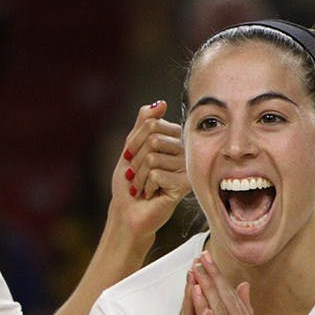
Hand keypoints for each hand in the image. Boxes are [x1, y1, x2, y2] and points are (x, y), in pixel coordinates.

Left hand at [109, 101, 189, 240]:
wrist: (128, 211)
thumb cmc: (129, 182)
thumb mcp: (131, 148)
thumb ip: (144, 124)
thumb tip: (161, 103)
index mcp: (173, 140)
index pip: (153, 124)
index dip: (135, 142)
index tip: (131, 158)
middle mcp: (183, 152)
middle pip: (154, 139)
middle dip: (136, 160)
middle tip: (136, 176)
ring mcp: (186, 168)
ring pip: (153, 158)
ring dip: (139, 176)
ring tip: (142, 187)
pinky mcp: (185, 185)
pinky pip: (156, 174)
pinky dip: (146, 186)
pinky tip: (151, 194)